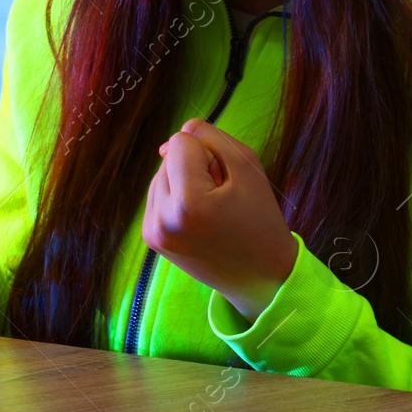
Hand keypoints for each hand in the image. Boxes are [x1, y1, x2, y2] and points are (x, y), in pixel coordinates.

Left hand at [142, 118, 297, 320]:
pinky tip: (199, 217)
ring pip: (160, 174)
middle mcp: (161, 218)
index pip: (180, 142)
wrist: (262, 278)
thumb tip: (179, 133)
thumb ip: (213, 138)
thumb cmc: (261, 221)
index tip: (226, 180)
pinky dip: (177, 197)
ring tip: (211, 208)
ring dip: (184, 182)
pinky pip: (157, 195)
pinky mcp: (150, 237)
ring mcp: (152, 230)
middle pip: (167, 157)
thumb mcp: (248, 168)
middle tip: (222, 198)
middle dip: (195, 167)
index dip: (208, 152)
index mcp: (188, 203)